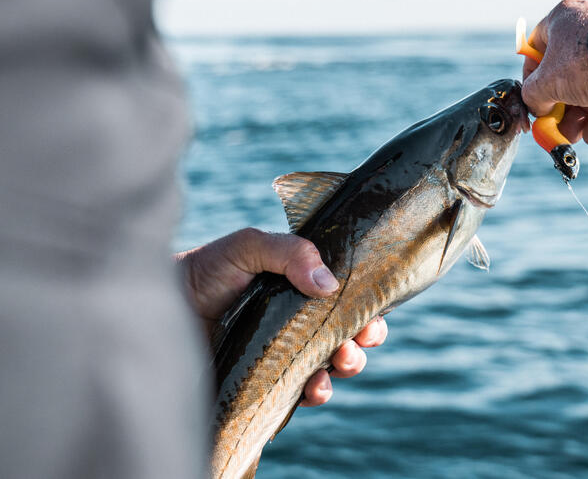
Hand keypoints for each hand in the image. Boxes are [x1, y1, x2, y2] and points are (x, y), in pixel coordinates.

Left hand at [175, 228, 387, 406]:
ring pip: (334, 364)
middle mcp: (299, 320)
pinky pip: (305, 393)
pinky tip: (315, 386)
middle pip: (349, 331)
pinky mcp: (270, 382)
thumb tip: (329, 285)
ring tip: (340, 360)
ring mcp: (286, 352)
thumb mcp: (247, 247)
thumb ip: (289, 252)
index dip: (366, 304)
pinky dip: (320, 391)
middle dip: (365, 337)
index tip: (373, 310)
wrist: (162, 309)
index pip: (346, 296)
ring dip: (349, 365)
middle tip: (360, 337)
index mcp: (301, 286)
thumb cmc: (204, 272)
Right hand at [521, 0, 587, 145]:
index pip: (536, 48)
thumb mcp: (546, 82)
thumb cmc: (584, 60)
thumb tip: (538, 107)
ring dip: (579, 119)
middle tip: (553, 128)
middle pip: (565, 76)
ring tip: (573, 138)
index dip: (531, 77)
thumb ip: (533, 95)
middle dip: (558, 108)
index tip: (531, 100)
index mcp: (562, 21)